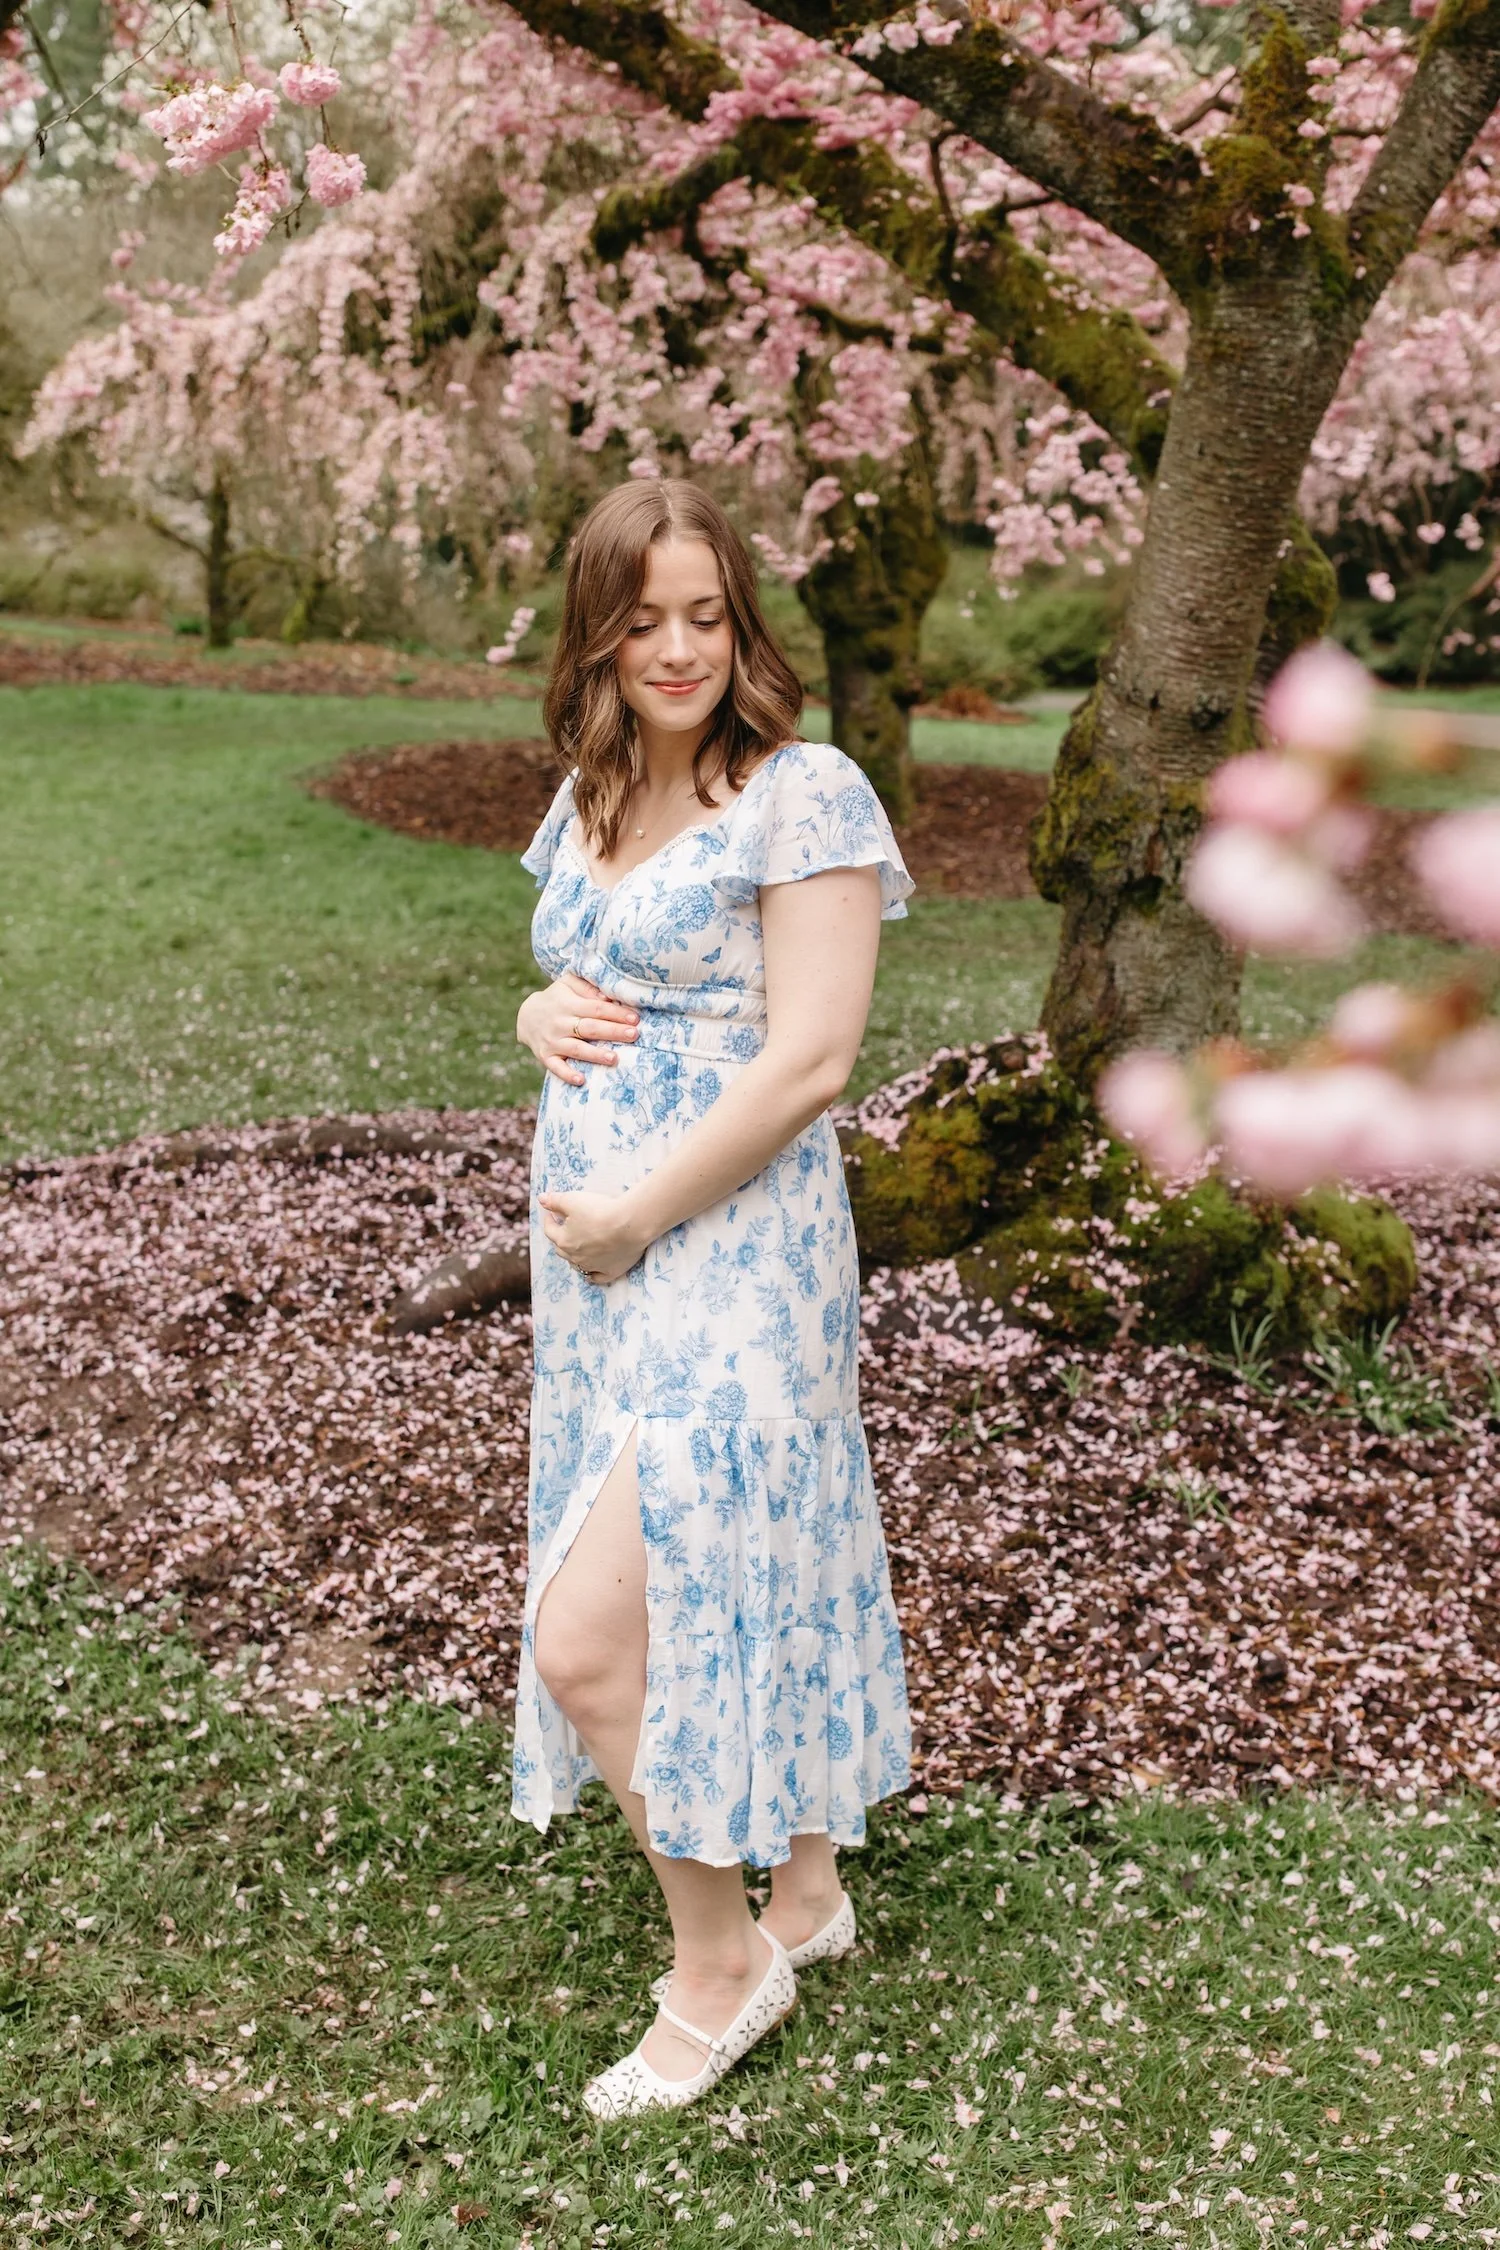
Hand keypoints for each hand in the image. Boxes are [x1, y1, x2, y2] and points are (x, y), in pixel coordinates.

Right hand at [517, 971, 639, 1085]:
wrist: (526, 1016)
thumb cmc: (556, 998)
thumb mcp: (567, 984)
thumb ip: (587, 987)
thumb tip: (608, 996)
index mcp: (568, 1004)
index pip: (596, 1008)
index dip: (616, 1013)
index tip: (635, 1018)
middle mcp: (560, 1023)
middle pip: (590, 1028)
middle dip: (613, 1031)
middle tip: (633, 1035)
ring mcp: (553, 1041)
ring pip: (577, 1049)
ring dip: (595, 1054)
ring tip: (614, 1058)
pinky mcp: (546, 1056)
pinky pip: (556, 1067)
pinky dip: (567, 1074)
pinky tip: (581, 1080)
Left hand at [537, 1189, 647, 1285]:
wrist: (631, 1224)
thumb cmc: (600, 1210)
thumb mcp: (573, 1200)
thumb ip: (555, 1200)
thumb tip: (541, 1199)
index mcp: (564, 1240)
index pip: (549, 1230)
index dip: (549, 1220)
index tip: (551, 1213)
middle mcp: (575, 1257)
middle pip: (561, 1249)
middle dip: (560, 1238)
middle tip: (565, 1228)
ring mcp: (593, 1266)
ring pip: (576, 1264)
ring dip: (573, 1256)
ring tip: (577, 1247)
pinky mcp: (610, 1271)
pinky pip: (597, 1277)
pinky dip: (592, 1274)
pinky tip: (590, 1272)